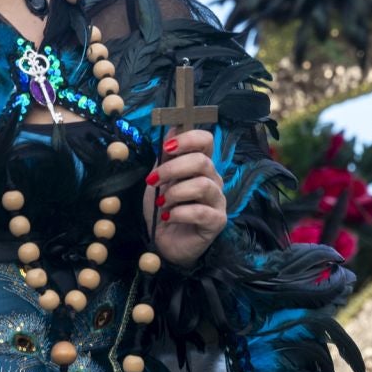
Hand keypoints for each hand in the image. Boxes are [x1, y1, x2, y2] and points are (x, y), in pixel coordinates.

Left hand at [145, 127, 227, 267]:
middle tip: (154, 181)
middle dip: (172, 169)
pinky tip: (168, 217)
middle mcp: (213, 180)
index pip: (206, 140)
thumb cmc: (163, 208)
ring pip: (202, 185)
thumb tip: (171, 129)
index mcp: (200, 166)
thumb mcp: (159, 179)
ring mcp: (218, 201)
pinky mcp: (217, 221)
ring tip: (162, 203)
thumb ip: (166, 157)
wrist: (162, 241)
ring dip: (175, 193)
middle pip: (202, 162)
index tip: (166, 148)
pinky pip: (201, 211)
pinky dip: (179, 213)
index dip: (187, 139)